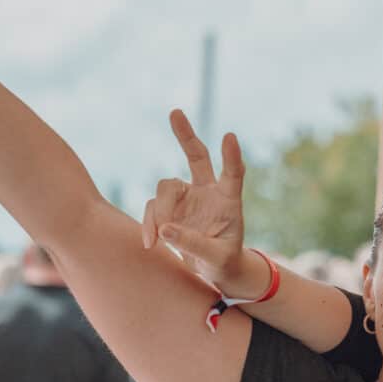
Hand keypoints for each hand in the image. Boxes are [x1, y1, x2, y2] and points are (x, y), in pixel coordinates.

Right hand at [142, 110, 260, 294]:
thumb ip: (194, 245)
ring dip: (159, 211)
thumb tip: (165, 229)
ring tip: (158, 239)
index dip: (231, 156)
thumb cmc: (224, 262)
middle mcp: (208, 192)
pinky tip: (151, 242)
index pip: (233, 173)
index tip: (229, 137)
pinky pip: (152, 208)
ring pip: (165, 188)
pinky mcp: (169, 208)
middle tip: (175, 112)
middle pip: (196, 156)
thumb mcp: (216, 259)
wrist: (214, 269)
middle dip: (185, 135)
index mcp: (229, 200)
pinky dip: (149, 224)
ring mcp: (187, 197)